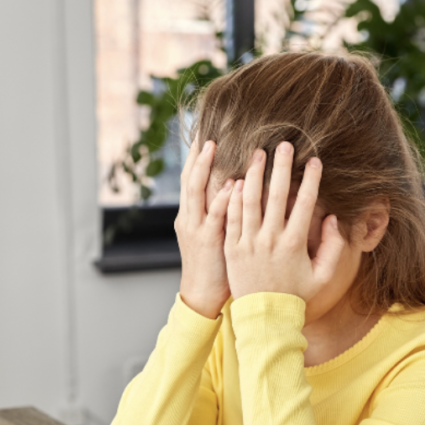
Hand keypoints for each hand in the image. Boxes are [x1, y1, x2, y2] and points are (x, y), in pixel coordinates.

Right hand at [175, 139, 233, 318]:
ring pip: (195, 190)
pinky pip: (213, 216)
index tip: (205, 131)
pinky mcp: (207, 242)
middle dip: (196, 153)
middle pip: (189, 176)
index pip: (192, 177)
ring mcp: (195, 228)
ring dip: (205, 166)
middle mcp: (189, 216)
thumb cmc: (215, 266)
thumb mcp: (213, 234)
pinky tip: (230, 184)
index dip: (196, 155)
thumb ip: (220, 211)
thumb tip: (236, 186)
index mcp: (190, 214)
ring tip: (211, 145)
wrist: (201, 296)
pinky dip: (220, 198)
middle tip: (205, 128)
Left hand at [224, 142, 345, 301]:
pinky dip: (234, 198)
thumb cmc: (296, 296)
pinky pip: (232, 218)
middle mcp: (270, 240)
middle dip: (281, 167)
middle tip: (285, 144)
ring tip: (258, 153)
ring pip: (250, 201)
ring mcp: (248, 243)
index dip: (311, 180)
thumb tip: (332, 219)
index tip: (314, 160)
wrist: (265, 318)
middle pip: (276, 195)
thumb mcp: (323, 277)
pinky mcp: (232, 248)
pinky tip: (238, 180)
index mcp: (294, 244)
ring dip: (255, 175)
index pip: (304, 204)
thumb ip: (333, 248)